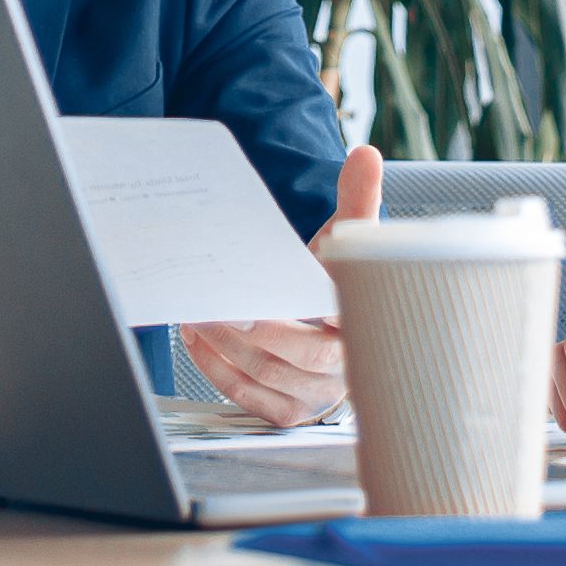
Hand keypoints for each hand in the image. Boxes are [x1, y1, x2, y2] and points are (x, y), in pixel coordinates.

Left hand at [182, 143, 382, 426]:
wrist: (338, 332)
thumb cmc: (335, 285)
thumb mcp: (348, 243)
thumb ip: (357, 200)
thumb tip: (365, 154)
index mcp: (368, 321)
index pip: (350, 317)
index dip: (318, 308)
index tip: (279, 292)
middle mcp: (347, 364)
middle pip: (304, 354)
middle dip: (258, 330)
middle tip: (222, 305)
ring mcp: (318, 393)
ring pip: (270, 375)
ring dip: (227, 345)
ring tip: (198, 314)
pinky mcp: (291, 411)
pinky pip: (251, 396)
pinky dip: (218, 369)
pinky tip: (197, 338)